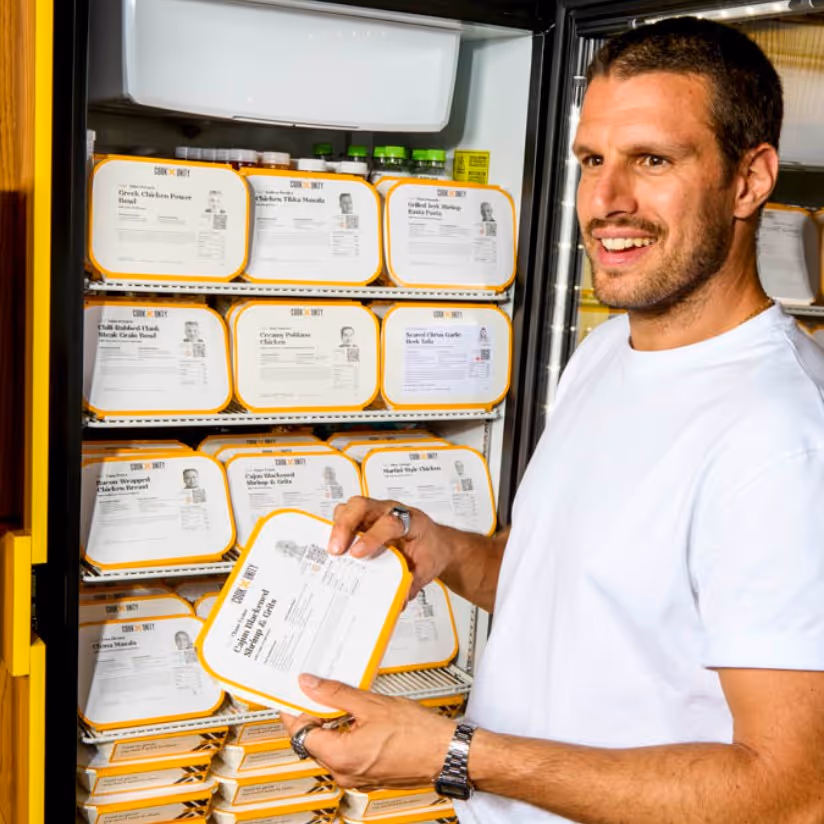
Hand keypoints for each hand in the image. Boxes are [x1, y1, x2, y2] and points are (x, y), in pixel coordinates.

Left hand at [281, 674, 454, 789]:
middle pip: (313, 742)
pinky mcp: (368, 776)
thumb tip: (310, 685)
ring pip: (331, 748)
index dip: (295, 710)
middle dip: (314, 715)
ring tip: (345, 703)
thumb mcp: (371, 704)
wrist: (446, 752)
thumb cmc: (418, 733)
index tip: (292, 694)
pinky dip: (347, 736)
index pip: (300, 733)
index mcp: (340, 757)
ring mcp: (356, 777)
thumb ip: (335, 694)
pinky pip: (346, 754)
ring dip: (332, 725)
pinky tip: (359, 719)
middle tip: (318, 691)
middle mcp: (344, 773)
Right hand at [329, 496, 448, 598]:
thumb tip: (398, 600)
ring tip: (332, 550)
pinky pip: (345, 518)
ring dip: (337, 527)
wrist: (436, 543)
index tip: (358, 553)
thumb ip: (412, 584)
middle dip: (345, 526)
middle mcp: (390, 511)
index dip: (372, 537)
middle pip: (362, 505)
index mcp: (411, 521)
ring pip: (350, 508)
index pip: (389, 522)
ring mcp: (376, 513)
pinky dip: (336, 531)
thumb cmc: (431, 550)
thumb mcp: (427, 569)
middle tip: (336, 549)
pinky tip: (334, 548)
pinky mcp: (364, 520)